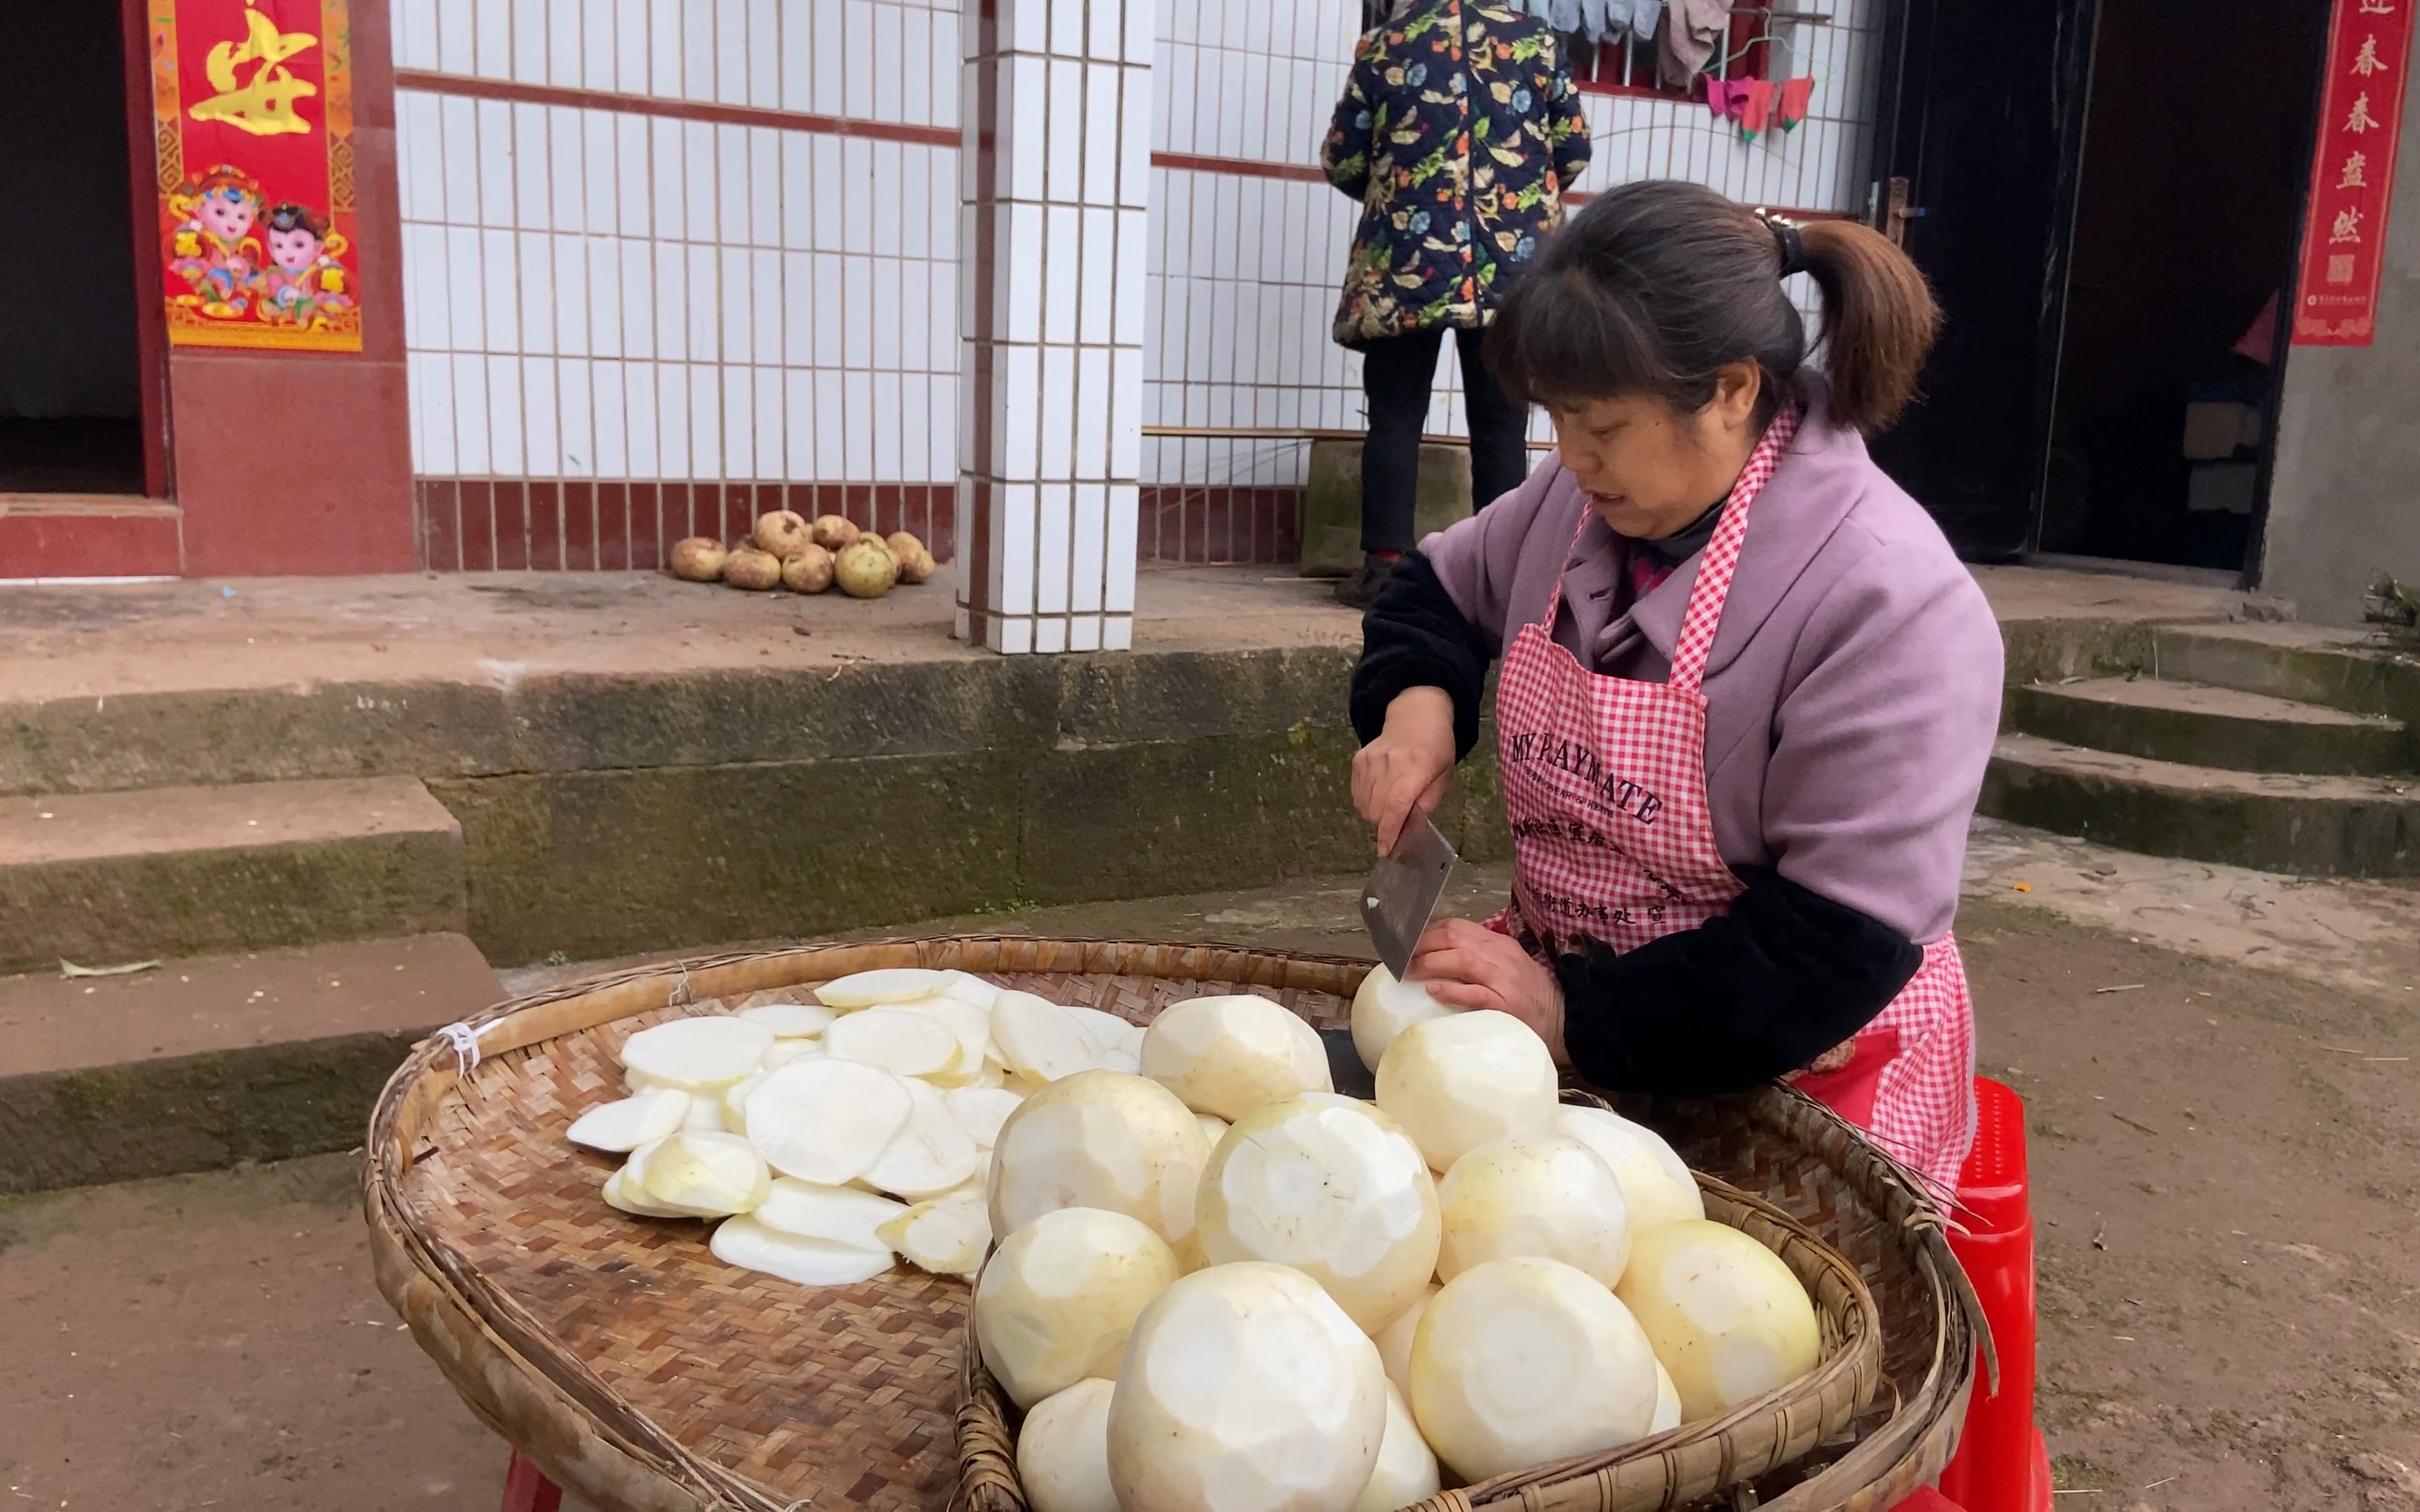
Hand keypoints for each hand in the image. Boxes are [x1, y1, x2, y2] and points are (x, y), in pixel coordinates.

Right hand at [1352, 687, 1455, 854]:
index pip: (1396, 805)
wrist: (1416, 715)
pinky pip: (1356, 794)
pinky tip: (1379, 794)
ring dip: (1375, 814)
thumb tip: (1407, 830)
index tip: (1386, 850)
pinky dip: (1365, 802)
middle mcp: (1390, 764)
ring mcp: (1371, 760)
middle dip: (1385, 825)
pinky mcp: (1359, 759)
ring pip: (1364, 805)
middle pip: (1377, 810)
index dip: (1389, 831)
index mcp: (1417, 768)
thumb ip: (1426, 804)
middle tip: (1397, 821)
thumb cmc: (1436, 748)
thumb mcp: (1443, 777)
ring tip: (1389, 804)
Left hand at [1406, 917, 1568, 1064]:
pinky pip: (1475, 993)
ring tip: (1409, 972)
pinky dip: (1451, 990)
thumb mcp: (1506, 965)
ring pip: (1461, 959)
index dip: (1427, 933)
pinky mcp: (1506, 1003)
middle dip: (1422, 946)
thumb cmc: (1530, 994)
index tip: (1408, 945)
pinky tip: (1433, 991)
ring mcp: (1503, 978)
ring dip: (1429, 964)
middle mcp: (1500, 955)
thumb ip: (1478, 957)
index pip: (1457, 927)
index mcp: (1498, 944)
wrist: (1563, 1018)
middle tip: (1401, 960)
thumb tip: (1438, 956)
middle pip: (1454, 937)